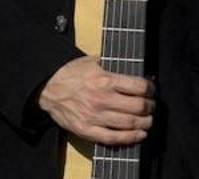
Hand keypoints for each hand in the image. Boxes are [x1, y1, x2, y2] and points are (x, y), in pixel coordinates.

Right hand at [35, 56, 153, 144]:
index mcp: (104, 79)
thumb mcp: (91, 60)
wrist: (48, 88)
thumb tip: (135, 69)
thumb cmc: (70, 73)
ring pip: (129, 124)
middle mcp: (101, 98)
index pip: (138, 87)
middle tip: (151, 106)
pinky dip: (130, 138)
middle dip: (150, 107)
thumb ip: (112, 63)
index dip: (150, 89)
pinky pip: (113, 138)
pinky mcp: (87, 130)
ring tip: (147, 120)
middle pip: (138, 107)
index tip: (151, 90)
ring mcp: (94, 116)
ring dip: (145, 123)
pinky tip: (139, 134)